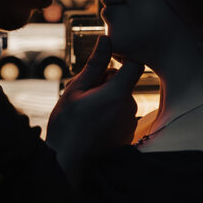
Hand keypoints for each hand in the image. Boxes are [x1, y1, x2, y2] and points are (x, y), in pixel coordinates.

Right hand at [46, 36, 143, 179]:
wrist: (68, 162)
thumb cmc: (67, 125)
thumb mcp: (75, 90)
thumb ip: (95, 65)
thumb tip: (107, 39)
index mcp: (118, 93)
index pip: (135, 64)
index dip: (124, 58)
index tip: (107, 61)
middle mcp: (130, 107)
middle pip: (124, 83)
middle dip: (106, 83)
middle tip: (84, 96)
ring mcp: (130, 123)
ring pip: (121, 100)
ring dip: (106, 100)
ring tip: (86, 114)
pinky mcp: (128, 135)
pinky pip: (121, 116)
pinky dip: (109, 116)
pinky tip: (92, 126)